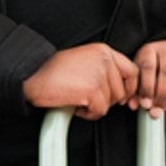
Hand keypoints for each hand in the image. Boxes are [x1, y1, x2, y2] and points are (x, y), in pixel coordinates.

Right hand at [22, 44, 138, 120]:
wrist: (33, 75)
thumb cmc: (52, 70)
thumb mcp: (83, 60)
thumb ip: (103, 68)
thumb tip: (119, 88)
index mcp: (103, 51)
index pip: (132, 71)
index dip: (128, 88)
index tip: (120, 97)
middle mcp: (104, 60)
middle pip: (122, 90)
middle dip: (108, 100)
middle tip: (89, 99)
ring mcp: (99, 74)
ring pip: (110, 102)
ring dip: (95, 107)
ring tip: (79, 100)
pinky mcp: (92, 90)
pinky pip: (100, 111)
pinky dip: (88, 114)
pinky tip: (76, 106)